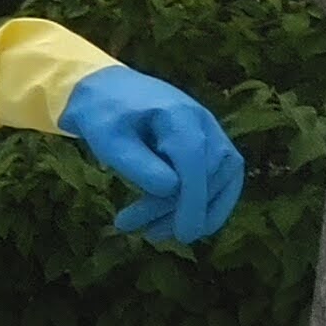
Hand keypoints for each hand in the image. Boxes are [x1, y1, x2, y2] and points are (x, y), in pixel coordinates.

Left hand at [62, 65, 244, 243]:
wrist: (106, 91)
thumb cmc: (103, 115)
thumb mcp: (107, 140)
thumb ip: (137, 164)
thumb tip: (171, 190)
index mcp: (178, 115)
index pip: (195, 161)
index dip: (192, 201)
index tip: (183, 234)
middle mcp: (204, 122)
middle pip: (206, 174)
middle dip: (178, 210)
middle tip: (141, 233)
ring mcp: (212, 132)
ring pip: (221, 179)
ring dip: (195, 212)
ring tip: (156, 234)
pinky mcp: (210, 145)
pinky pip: (222, 178)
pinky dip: (209, 204)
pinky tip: (187, 223)